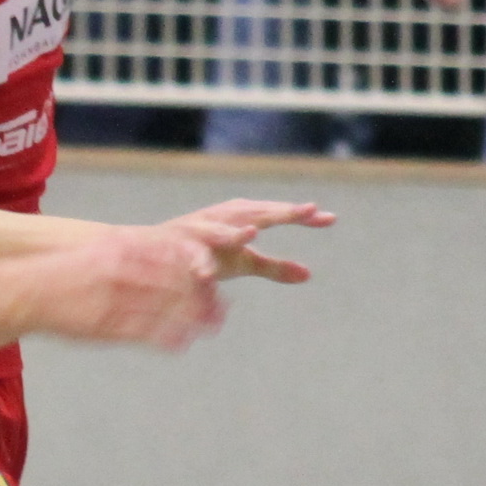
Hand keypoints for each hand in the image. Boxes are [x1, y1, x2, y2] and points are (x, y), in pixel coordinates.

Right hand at [33, 226, 223, 350]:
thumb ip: (136, 255)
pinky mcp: (106, 326)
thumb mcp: (102, 252)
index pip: (172, 258)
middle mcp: (123, 273)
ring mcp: (116, 301)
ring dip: (193, 320)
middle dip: (203, 298)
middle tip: (223, 309)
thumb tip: (173, 258)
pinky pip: (146, 334)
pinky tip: (184, 344)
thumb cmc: (67, 272)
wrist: (28, 291)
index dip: (198, 269)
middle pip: (175, 285)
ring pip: (166, 310)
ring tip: (213, 327)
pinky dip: (168, 339)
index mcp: (123, 250)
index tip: (217, 278)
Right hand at [158, 199, 334, 283]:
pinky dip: (196, 264)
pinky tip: (203, 274)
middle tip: (308, 210)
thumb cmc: (205, 256)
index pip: (276, 213)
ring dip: (232, 233)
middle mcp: (221, 218)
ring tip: (252, 232)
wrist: (155, 255)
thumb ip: (274, 267)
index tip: (330, 218)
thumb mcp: (242, 262)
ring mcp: (198, 232)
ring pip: (219, 232)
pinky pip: (190, 259)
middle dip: (279, 212)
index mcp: (240, 217)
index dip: (301, 215)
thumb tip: (309, 274)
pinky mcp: (177, 251)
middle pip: (254, 213)